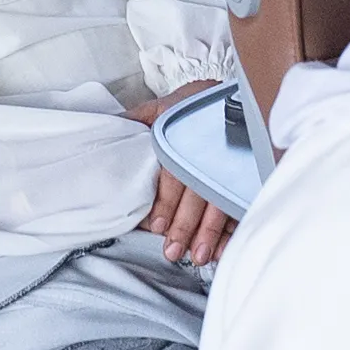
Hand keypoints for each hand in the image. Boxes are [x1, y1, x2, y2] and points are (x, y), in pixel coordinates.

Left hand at [123, 79, 236, 268]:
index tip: (158, 226)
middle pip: (197, 194)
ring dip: (210, 232)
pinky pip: (240, 203)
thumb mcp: (158, 108)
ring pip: (219, 203)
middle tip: (174, 251)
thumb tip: (105, 128)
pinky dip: (234, 227)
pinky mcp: (244, 176)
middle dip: (186, 225)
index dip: (167, 202)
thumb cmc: (188, 108)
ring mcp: (228, 168)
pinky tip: (227, 245)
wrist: (227, 93)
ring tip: (200, 256)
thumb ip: (134, 121)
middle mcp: (206, 157)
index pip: (174, 174)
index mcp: (182, 141)